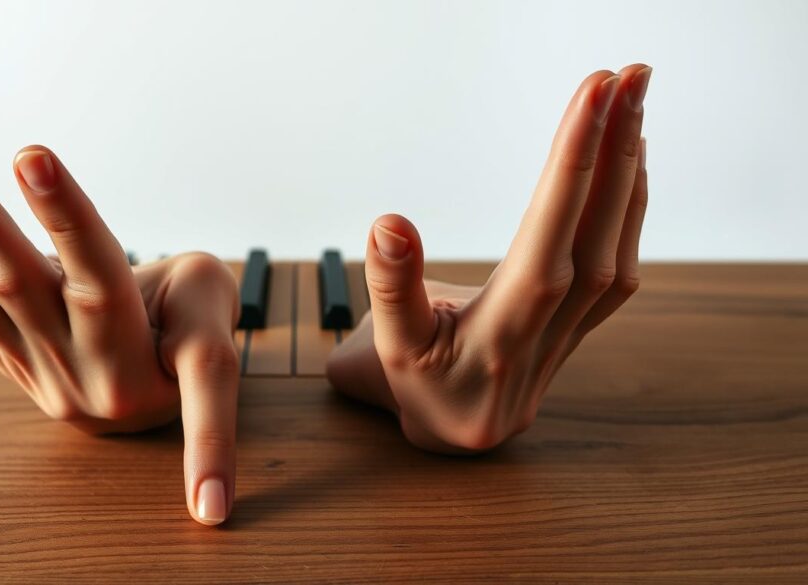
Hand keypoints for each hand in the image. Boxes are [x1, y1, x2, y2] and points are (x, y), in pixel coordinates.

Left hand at [0, 96, 239, 524]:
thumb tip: (99, 240)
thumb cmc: (193, 332)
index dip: (65, 219)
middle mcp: (71, 367)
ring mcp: (26, 366)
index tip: (30, 154)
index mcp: (135, 357)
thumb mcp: (215, 303)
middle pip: (6, 274)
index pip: (98, 279)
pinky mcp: (0, 358)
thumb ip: (179, 274)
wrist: (157, 398)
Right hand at [326, 65, 650, 453]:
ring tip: (633, 105)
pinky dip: (631, 209)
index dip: (571, 167)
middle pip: (595, 236)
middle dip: (612, 149)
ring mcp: (573, 334)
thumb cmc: (414, 385)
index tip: (592, 97)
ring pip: (615, 250)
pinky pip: (619, 266)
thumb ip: (391, 286)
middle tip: (627, 77)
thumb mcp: (387, 346)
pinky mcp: (581, 327)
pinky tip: (632, 165)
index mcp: (498, 340)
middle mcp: (547, 337)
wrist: (451, 433)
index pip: (545, 241)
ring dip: (629, 173)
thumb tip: (390, 222)